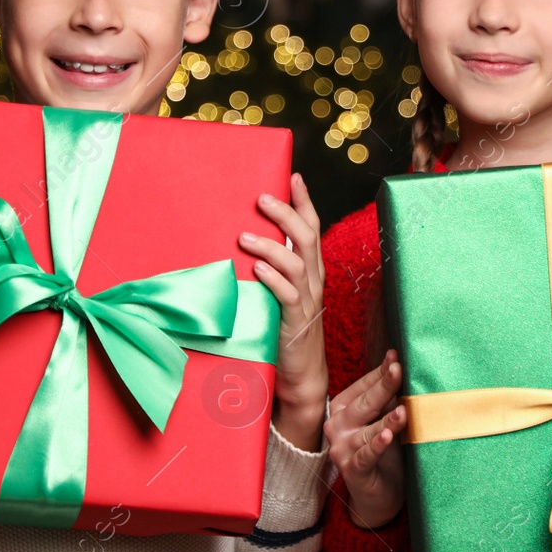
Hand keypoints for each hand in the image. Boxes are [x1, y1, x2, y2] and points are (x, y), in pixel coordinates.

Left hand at [241, 173, 326, 451]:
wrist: (300, 376)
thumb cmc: (282, 331)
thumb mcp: (279, 294)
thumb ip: (269, 269)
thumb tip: (238, 241)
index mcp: (310, 270)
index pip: (311, 227)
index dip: (304, 201)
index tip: (293, 176)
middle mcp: (313, 281)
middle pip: (307, 236)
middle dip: (286, 213)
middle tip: (261, 198)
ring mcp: (307, 301)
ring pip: (297, 263)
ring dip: (271, 245)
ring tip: (245, 236)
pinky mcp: (296, 323)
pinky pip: (289, 296)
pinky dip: (274, 280)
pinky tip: (257, 270)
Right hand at [324, 350, 406, 529]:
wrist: (378, 495)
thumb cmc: (384, 453)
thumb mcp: (386, 420)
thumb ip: (389, 399)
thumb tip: (398, 365)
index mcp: (342, 409)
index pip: (364, 386)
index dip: (381, 372)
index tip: (396, 356)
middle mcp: (336, 426)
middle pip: (365, 404)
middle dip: (384, 386)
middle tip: (398, 369)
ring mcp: (341, 448)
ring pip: (368, 430)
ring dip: (387, 420)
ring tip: (403, 410)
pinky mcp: (352, 470)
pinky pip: (366, 455)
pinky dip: (377, 446)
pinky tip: (387, 437)